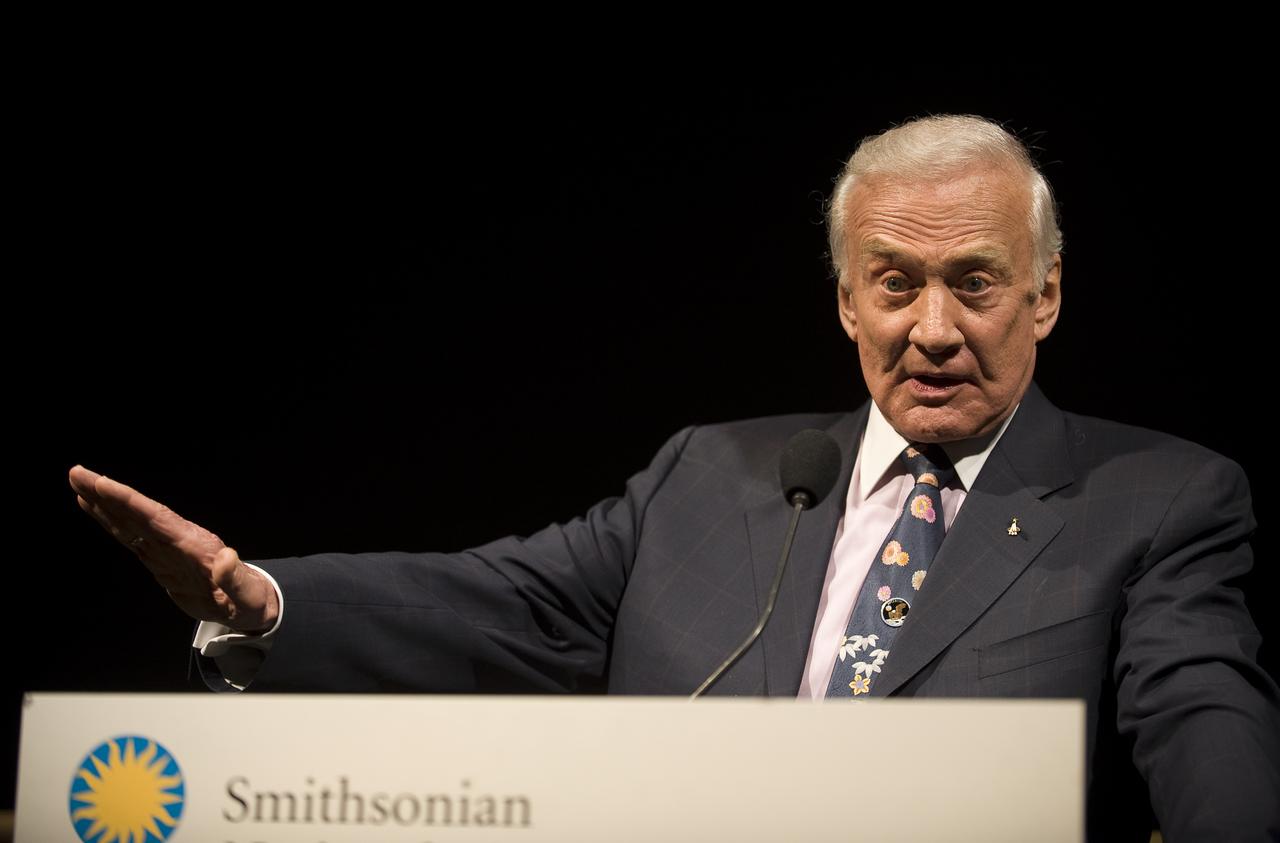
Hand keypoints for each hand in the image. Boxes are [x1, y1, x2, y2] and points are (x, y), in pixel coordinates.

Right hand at [68, 465, 278, 632]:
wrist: (247, 605)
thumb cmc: (249, 598)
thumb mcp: (246, 593)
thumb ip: (234, 578)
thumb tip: (227, 558)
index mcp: (193, 545)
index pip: (155, 518)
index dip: (129, 501)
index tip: (103, 483)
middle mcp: (177, 541)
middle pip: (137, 513)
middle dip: (107, 494)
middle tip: (77, 473)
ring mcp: (166, 549)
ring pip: (129, 522)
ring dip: (104, 504)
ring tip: (79, 483)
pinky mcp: (160, 560)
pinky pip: (131, 538)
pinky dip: (112, 523)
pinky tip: (96, 511)